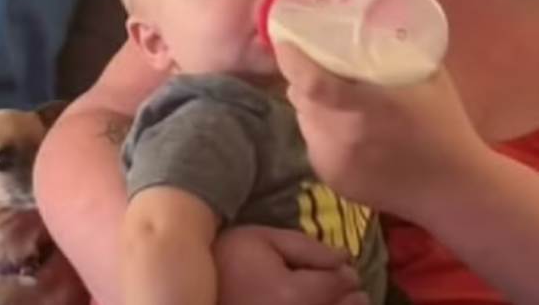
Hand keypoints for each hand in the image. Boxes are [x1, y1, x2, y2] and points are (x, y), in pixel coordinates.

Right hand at [213, 226, 366, 304]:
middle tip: (352, 290)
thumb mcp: (264, 239)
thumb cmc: (226, 258)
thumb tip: (345, 259)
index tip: (346, 268)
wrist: (186, 287)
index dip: (348, 274)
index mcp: (294, 293)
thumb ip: (307, 247)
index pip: (340, 284)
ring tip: (339, 302)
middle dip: (351, 298)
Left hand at [276, 42, 491, 219]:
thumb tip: (374, 21)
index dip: (292, 60)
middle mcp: (345, 136)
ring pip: (303, 121)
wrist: (454, 188)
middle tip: (314, 64)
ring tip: (332, 96)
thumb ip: (399, 51)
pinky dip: (320, 131)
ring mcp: (336, 161)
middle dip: (300, 78)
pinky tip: (342, 128)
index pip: (313, 82)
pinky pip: (314, 144)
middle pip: (301, 98)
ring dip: (310, 104)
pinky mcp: (332, 179)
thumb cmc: (446, 126)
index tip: (286, 42)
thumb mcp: (430, 78)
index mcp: (370, 107)